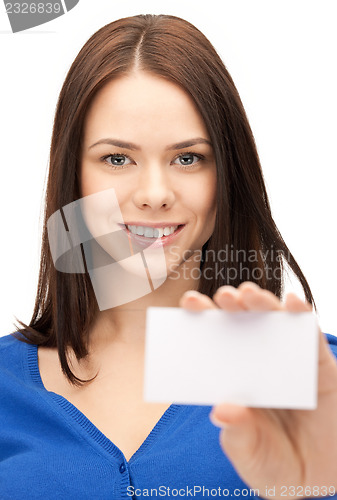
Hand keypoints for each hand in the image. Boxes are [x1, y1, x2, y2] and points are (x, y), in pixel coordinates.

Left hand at [179, 282, 336, 498]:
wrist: (318, 476)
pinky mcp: (318, 365)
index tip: (188, 304)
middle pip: (241, 324)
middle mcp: (257, 362)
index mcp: (233, 377)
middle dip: (230, 305)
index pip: (213, 343)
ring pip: (273, 323)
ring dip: (262, 303)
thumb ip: (238, 434)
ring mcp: (287, 360)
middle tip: (222, 297)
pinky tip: (292, 303)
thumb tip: (221, 410)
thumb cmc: (275, 462)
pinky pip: (309, 337)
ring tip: (249, 295)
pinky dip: (302, 316)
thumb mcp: (251, 454)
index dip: (201, 321)